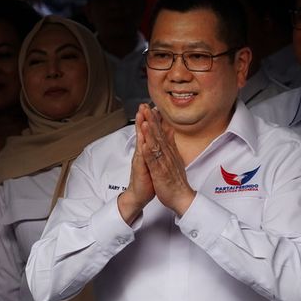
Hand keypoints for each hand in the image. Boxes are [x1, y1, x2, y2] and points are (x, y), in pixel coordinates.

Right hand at [117, 104, 156, 223]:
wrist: (139, 195)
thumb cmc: (147, 179)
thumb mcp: (153, 161)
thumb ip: (156, 149)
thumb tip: (161, 138)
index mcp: (146, 151)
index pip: (148, 132)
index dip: (149, 120)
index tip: (151, 107)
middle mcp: (142, 153)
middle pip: (142, 134)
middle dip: (143, 119)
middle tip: (142, 106)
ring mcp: (140, 160)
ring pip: (141, 142)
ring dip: (140, 130)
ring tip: (141, 118)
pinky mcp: (140, 169)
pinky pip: (142, 158)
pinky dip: (142, 149)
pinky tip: (142, 141)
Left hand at [140, 107, 194, 214]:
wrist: (182, 197)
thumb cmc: (175, 180)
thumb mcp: (174, 159)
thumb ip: (171, 145)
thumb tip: (170, 132)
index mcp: (169, 151)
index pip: (161, 132)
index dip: (155, 119)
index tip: (150, 107)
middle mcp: (167, 154)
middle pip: (159, 134)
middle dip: (151, 120)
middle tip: (146, 107)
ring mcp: (164, 162)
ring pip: (156, 145)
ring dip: (150, 132)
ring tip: (145, 120)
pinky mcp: (160, 172)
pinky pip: (154, 161)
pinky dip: (149, 152)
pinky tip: (145, 144)